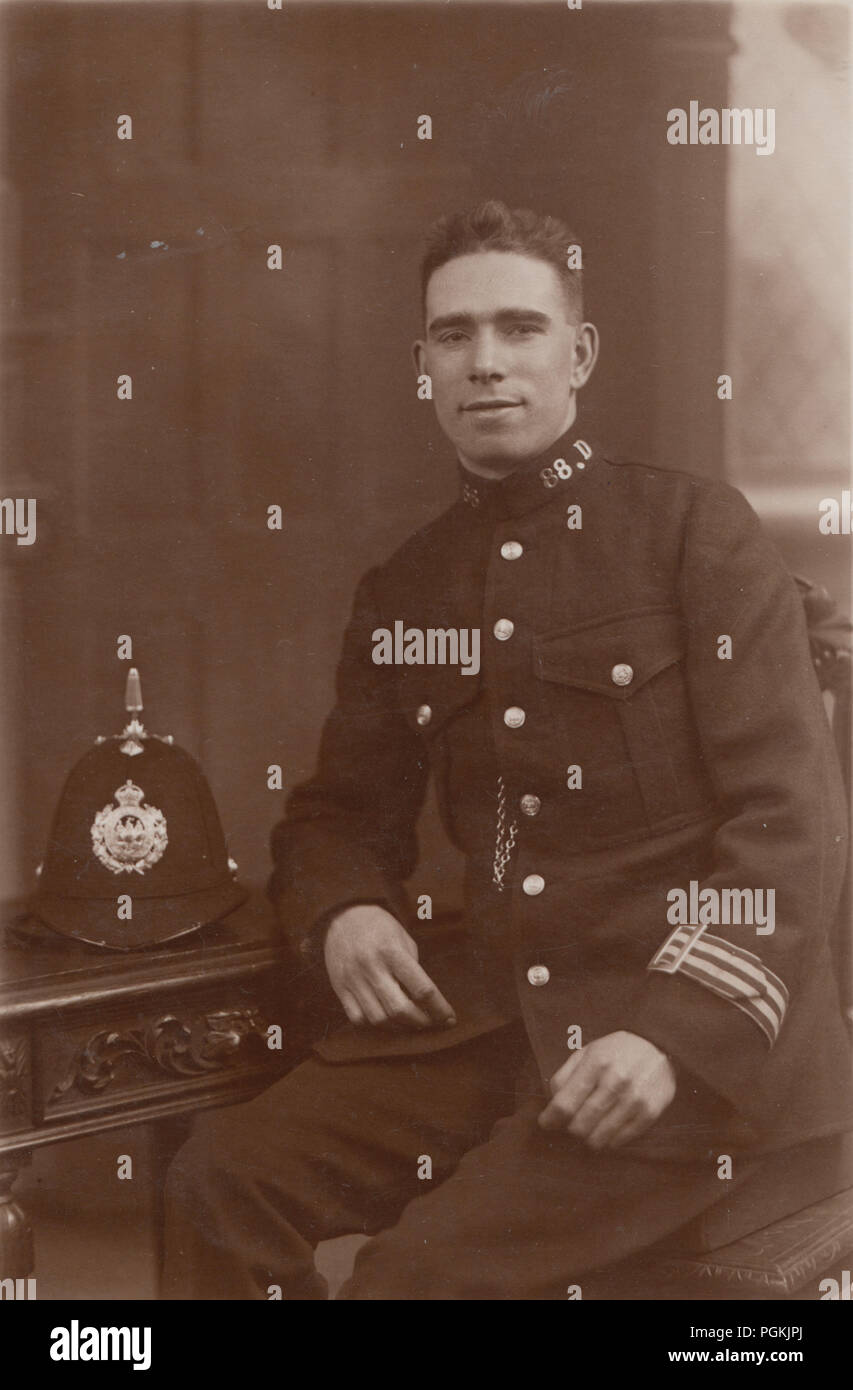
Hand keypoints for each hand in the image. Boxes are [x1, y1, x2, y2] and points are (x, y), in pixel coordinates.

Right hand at [324, 904, 456, 1031]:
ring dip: (399, 1027)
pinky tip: (385, 1018)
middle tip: (431, 1022)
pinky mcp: (339, 988)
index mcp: (392, 952)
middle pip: (400, 1009)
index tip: (449, 1019)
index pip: (422, 989)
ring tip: (409, 1022)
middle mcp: (371, 967)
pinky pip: (358, 1019)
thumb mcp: (404, 939)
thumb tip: (425, 1003)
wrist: (343, 916)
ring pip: (379, 1019)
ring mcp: (353, 979)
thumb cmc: (381, 928)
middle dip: (421, 1022)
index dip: (439, 1009)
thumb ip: (414, 970)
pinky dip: (375, 1025)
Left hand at [538, 1031, 676, 1149]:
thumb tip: (551, 1104)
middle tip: (572, 1123)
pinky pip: (621, 1140)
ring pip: (599, 1138)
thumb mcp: (587, 1052)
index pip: (565, 1103)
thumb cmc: (616, 1051)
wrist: (660, 1045)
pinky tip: (608, 1129)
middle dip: (570, 1129)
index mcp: (595, 1063)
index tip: (546, 1123)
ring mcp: (635, 1099)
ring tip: (590, 1128)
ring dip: (589, 1137)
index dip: (550, 1119)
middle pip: (580, 1125)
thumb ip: (565, 1076)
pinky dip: (609, 1140)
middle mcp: (616, 1082)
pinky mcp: (650, 1112)